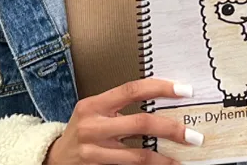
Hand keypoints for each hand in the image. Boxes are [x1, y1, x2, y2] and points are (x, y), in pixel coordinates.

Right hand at [45, 79, 201, 164]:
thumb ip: (121, 106)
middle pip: (141, 123)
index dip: (161, 88)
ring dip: (164, 158)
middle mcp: (92, 126)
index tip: (185, 90)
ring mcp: (93, 151)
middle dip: (172, 128)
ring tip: (182, 158)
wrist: (54, 158)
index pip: (132, 90)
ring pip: (138, 155)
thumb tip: (164, 103)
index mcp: (94, 105)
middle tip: (193, 135)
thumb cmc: (81, 131)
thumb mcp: (95, 112)